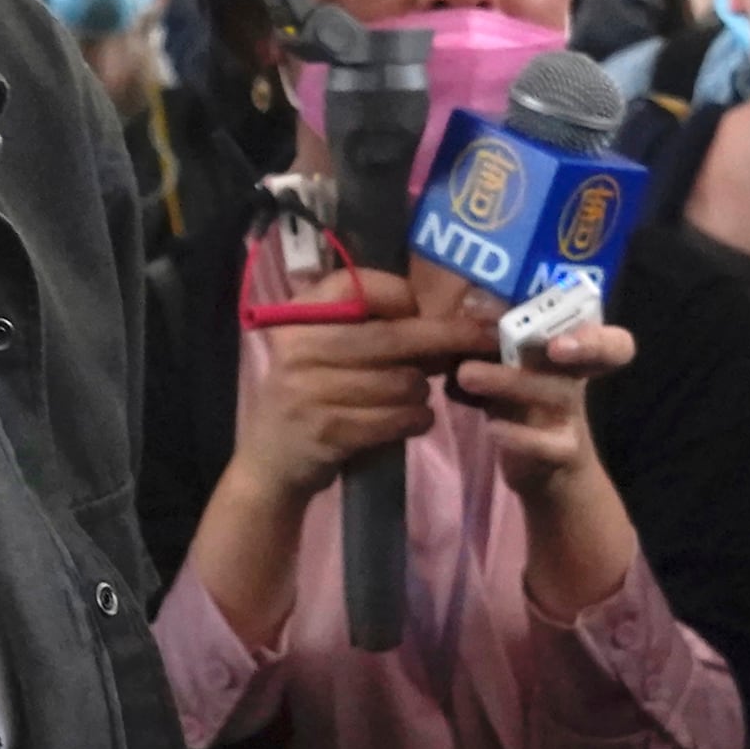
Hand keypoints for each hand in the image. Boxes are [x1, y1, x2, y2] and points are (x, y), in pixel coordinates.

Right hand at [223, 266, 470, 508]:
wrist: (269, 462)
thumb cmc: (308, 395)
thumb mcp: (319, 350)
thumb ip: (363, 328)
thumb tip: (436, 317)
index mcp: (297, 318)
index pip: (355, 286)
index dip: (399, 295)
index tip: (425, 307)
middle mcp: (299, 347)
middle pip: (390, 336)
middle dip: (443, 338)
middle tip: (480, 337)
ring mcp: (310, 391)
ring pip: (400, 382)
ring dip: (422, 392)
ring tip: (416, 397)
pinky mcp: (329, 431)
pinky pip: (396, 419)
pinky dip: (416, 420)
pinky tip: (414, 421)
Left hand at [446, 289, 635, 502]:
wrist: (539, 466)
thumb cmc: (519, 400)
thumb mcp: (507, 366)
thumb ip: (493, 336)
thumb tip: (468, 297)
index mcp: (570, 351)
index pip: (611, 340)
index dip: (597, 337)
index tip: (557, 326)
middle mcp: (575, 380)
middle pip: (590, 356)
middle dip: (575, 344)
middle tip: (526, 335)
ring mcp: (571, 418)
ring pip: (555, 394)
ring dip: (509, 381)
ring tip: (466, 373)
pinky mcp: (558, 453)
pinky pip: (545, 444)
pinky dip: (518, 435)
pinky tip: (492, 427)